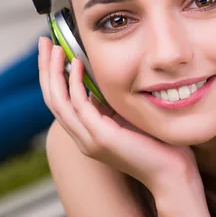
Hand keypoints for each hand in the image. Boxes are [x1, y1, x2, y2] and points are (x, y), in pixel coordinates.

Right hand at [38, 37, 199, 191]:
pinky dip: (74, 83)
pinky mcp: (101, 138)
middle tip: (44, 43)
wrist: (170, 173)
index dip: (52, 75)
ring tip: (56, 48)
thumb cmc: (156, 146)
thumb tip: (99, 84)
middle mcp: (82, 138)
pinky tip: (77, 64)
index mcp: (87, 134)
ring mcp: (89, 140)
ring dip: (54, 72)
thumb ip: (110, 106)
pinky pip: (79, 106)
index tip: (53, 50)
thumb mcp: (126, 119)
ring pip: (58, 102)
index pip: (59, 102)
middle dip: (46, 69)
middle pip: (52, 99)